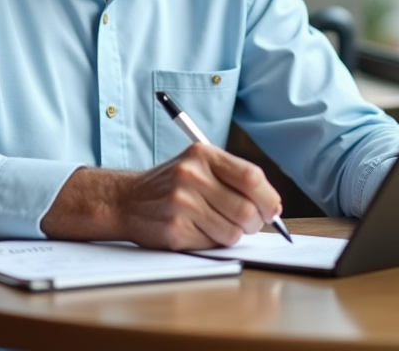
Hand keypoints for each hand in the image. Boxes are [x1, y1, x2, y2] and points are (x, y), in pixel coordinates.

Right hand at [41, 144, 281, 250]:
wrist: (126, 199)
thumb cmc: (171, 184)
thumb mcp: (198, 165)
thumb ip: (232, 178)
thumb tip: (272, 206)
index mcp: (202, 154)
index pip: (252, 177)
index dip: (268, 197)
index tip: (271, 209)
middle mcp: (191, 175)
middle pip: (247, 209)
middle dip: (255, 223)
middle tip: (249, 223)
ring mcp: (182, 203)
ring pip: (233, 231)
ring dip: (233, 234)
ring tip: (219, 225)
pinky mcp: (175, 228)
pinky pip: (212, 243)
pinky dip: (213, 242)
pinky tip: (198, 230)